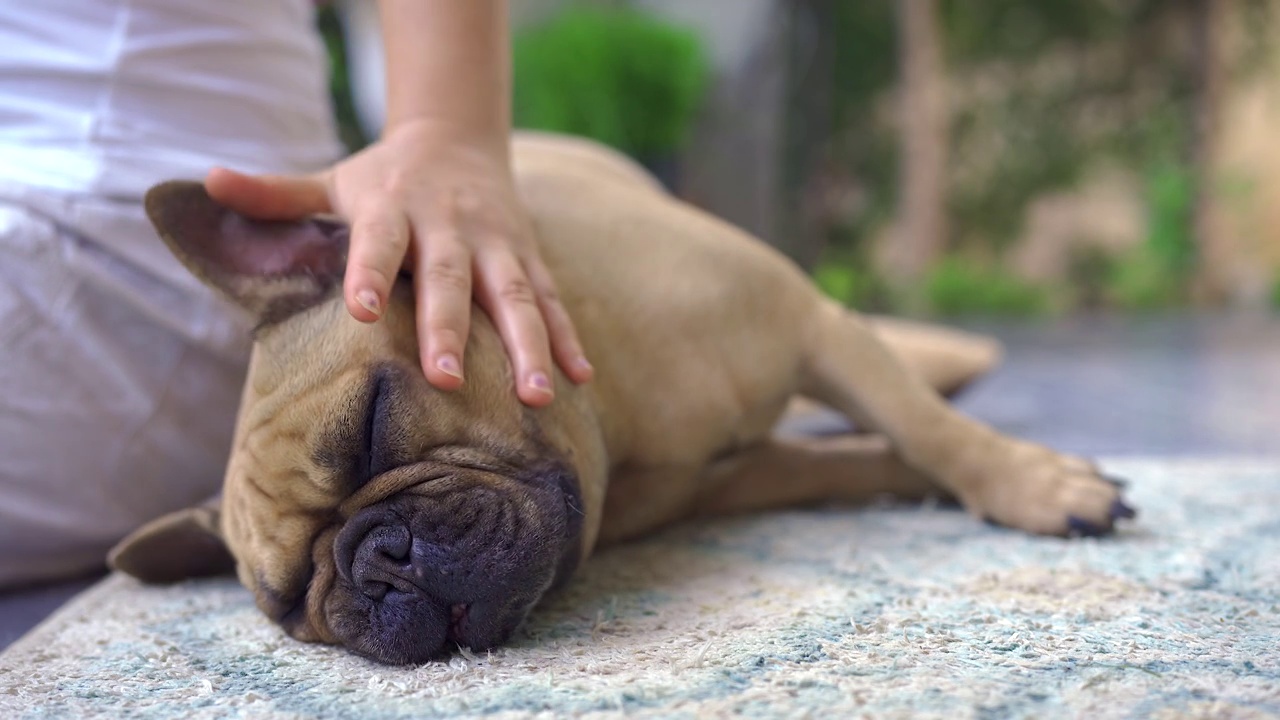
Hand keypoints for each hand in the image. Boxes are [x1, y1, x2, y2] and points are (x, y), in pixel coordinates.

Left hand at [205, 120, 592, 406]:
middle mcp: (451, 225)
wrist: (459, 135)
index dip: (370, 270)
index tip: (361, 309)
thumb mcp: (333, 179)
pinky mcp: (529, 258)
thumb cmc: (384, 176)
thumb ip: (276, 195)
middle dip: (451, 328)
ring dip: (529, 345)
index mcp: (394, 208)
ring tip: (538, 396)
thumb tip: (206, 181)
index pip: (379, 240)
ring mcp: (497, 243)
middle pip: (451, 278)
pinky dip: (568, 338)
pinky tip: (581, 378)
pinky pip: (553, 300)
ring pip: (516, 296)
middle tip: (448, 380)